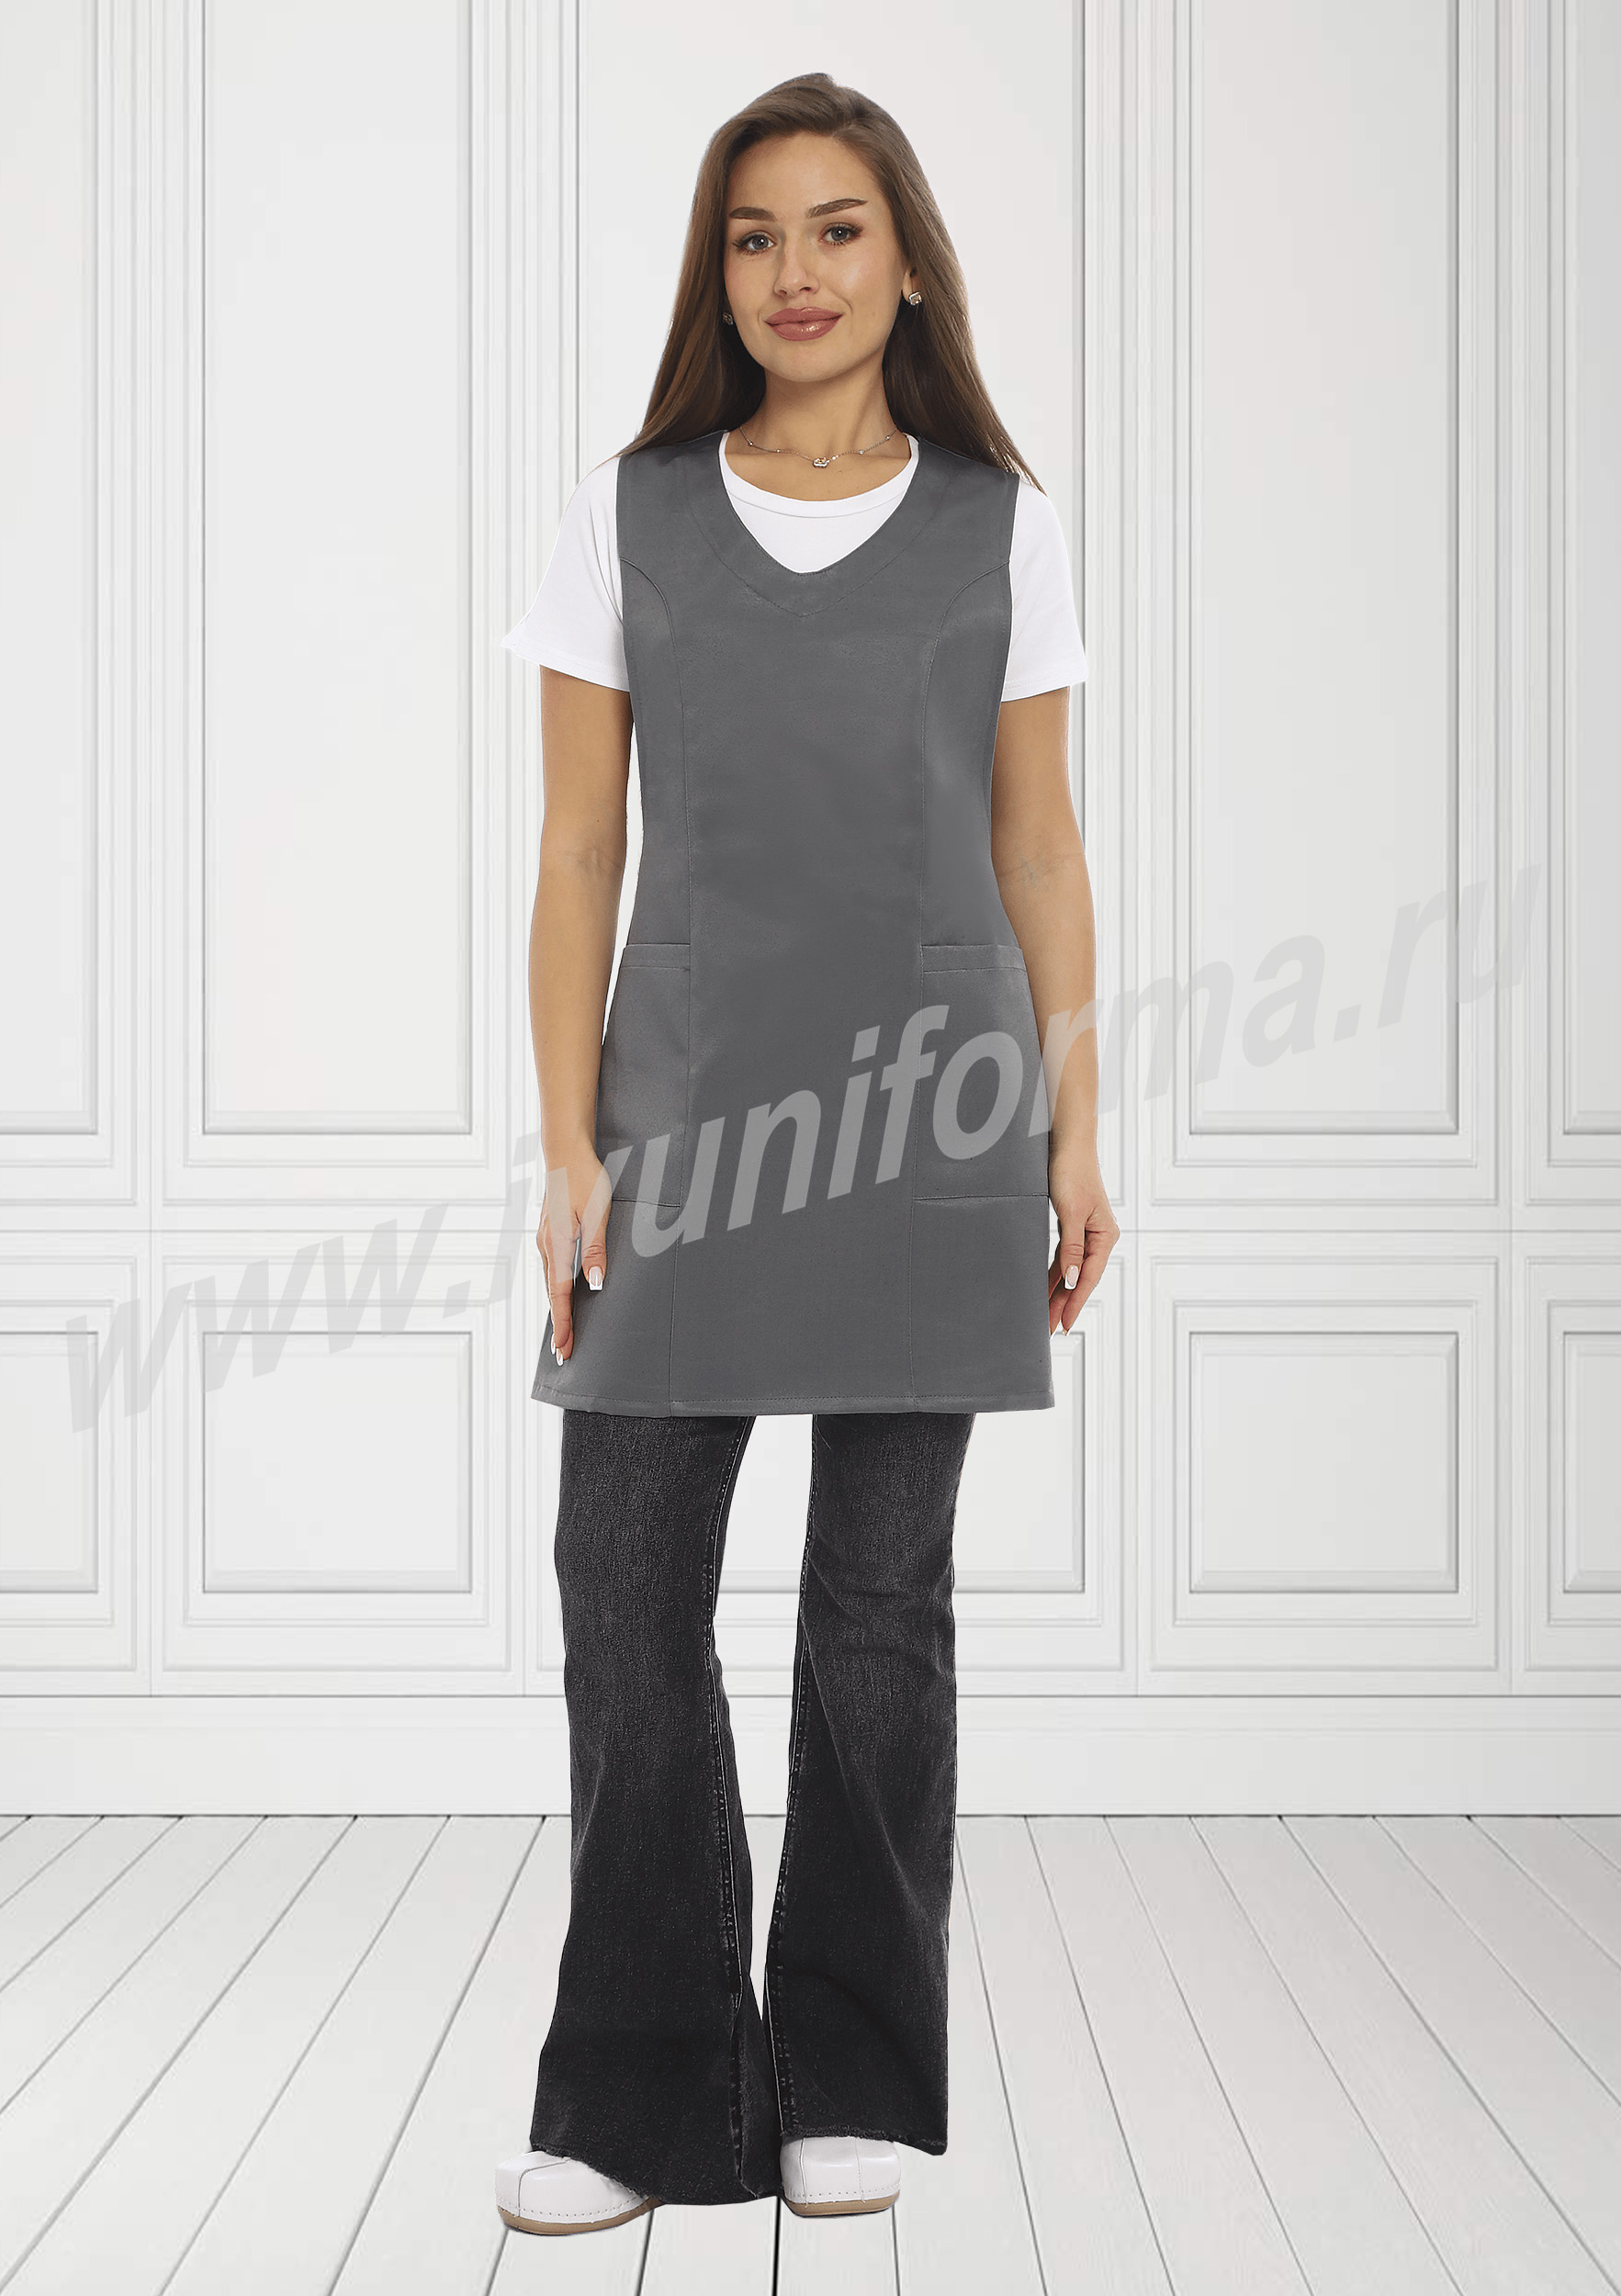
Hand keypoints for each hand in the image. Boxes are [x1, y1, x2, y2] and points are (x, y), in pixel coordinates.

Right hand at [536, 1142, 612, 1362]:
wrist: (564, 1150)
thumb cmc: (584, 1178)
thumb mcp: (597, 1213)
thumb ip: (597, 1250)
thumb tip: (596, 1284)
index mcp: (558, 1244)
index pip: (560, 1295)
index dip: (564, 1324)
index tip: (564, 1349)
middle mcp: (546, 1245)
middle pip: (552, 1294)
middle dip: (558, 1324)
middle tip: (563, 1353)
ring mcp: (545, 1238)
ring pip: (550, 1281)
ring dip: (557, 1308)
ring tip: (563, 1332)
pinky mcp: (549, 1231)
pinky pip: (551, 1268)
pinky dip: (555, 1289)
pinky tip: (560, 1294)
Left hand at [1048, 1150, 1117, 1334]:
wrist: (1066, 1144)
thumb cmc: (1072, 1172)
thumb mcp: (1071, 1213)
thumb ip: (1072, 1248)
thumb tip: (1070, 1280)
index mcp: (1105, 1236)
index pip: (1088, 1277)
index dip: (1075, 1302)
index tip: (1064, 1324)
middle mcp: (1098, 1237)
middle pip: (1078, 1278)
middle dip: (1063, 1303)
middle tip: (1048, 1329)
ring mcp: (1085, 1232)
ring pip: (1069, 1270)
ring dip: (1057, 1291)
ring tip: (1044, 1314)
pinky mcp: (1071, 1225)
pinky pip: (1063, 1257)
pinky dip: (1053, 1272)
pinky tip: (1045, 1287)